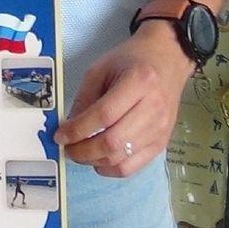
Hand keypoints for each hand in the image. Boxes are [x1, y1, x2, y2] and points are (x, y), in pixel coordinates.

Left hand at [54, 24, 193, 177]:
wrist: (169, 58)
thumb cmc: (133, 59)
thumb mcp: (102, 69)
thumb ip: (84, 99)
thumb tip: (67, 131)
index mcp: (140, 81)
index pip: (104, 115)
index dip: (77, 130)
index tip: (59, 135)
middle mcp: (154, 107)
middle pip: (112, 141)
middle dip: (82, 151)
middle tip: (68, 148)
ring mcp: (160, 127)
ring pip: (120, 158)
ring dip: (93, 160)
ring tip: (81, 152)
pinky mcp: (162, 141)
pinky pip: (132, 167)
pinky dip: (110, 168)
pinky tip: (100, 158)